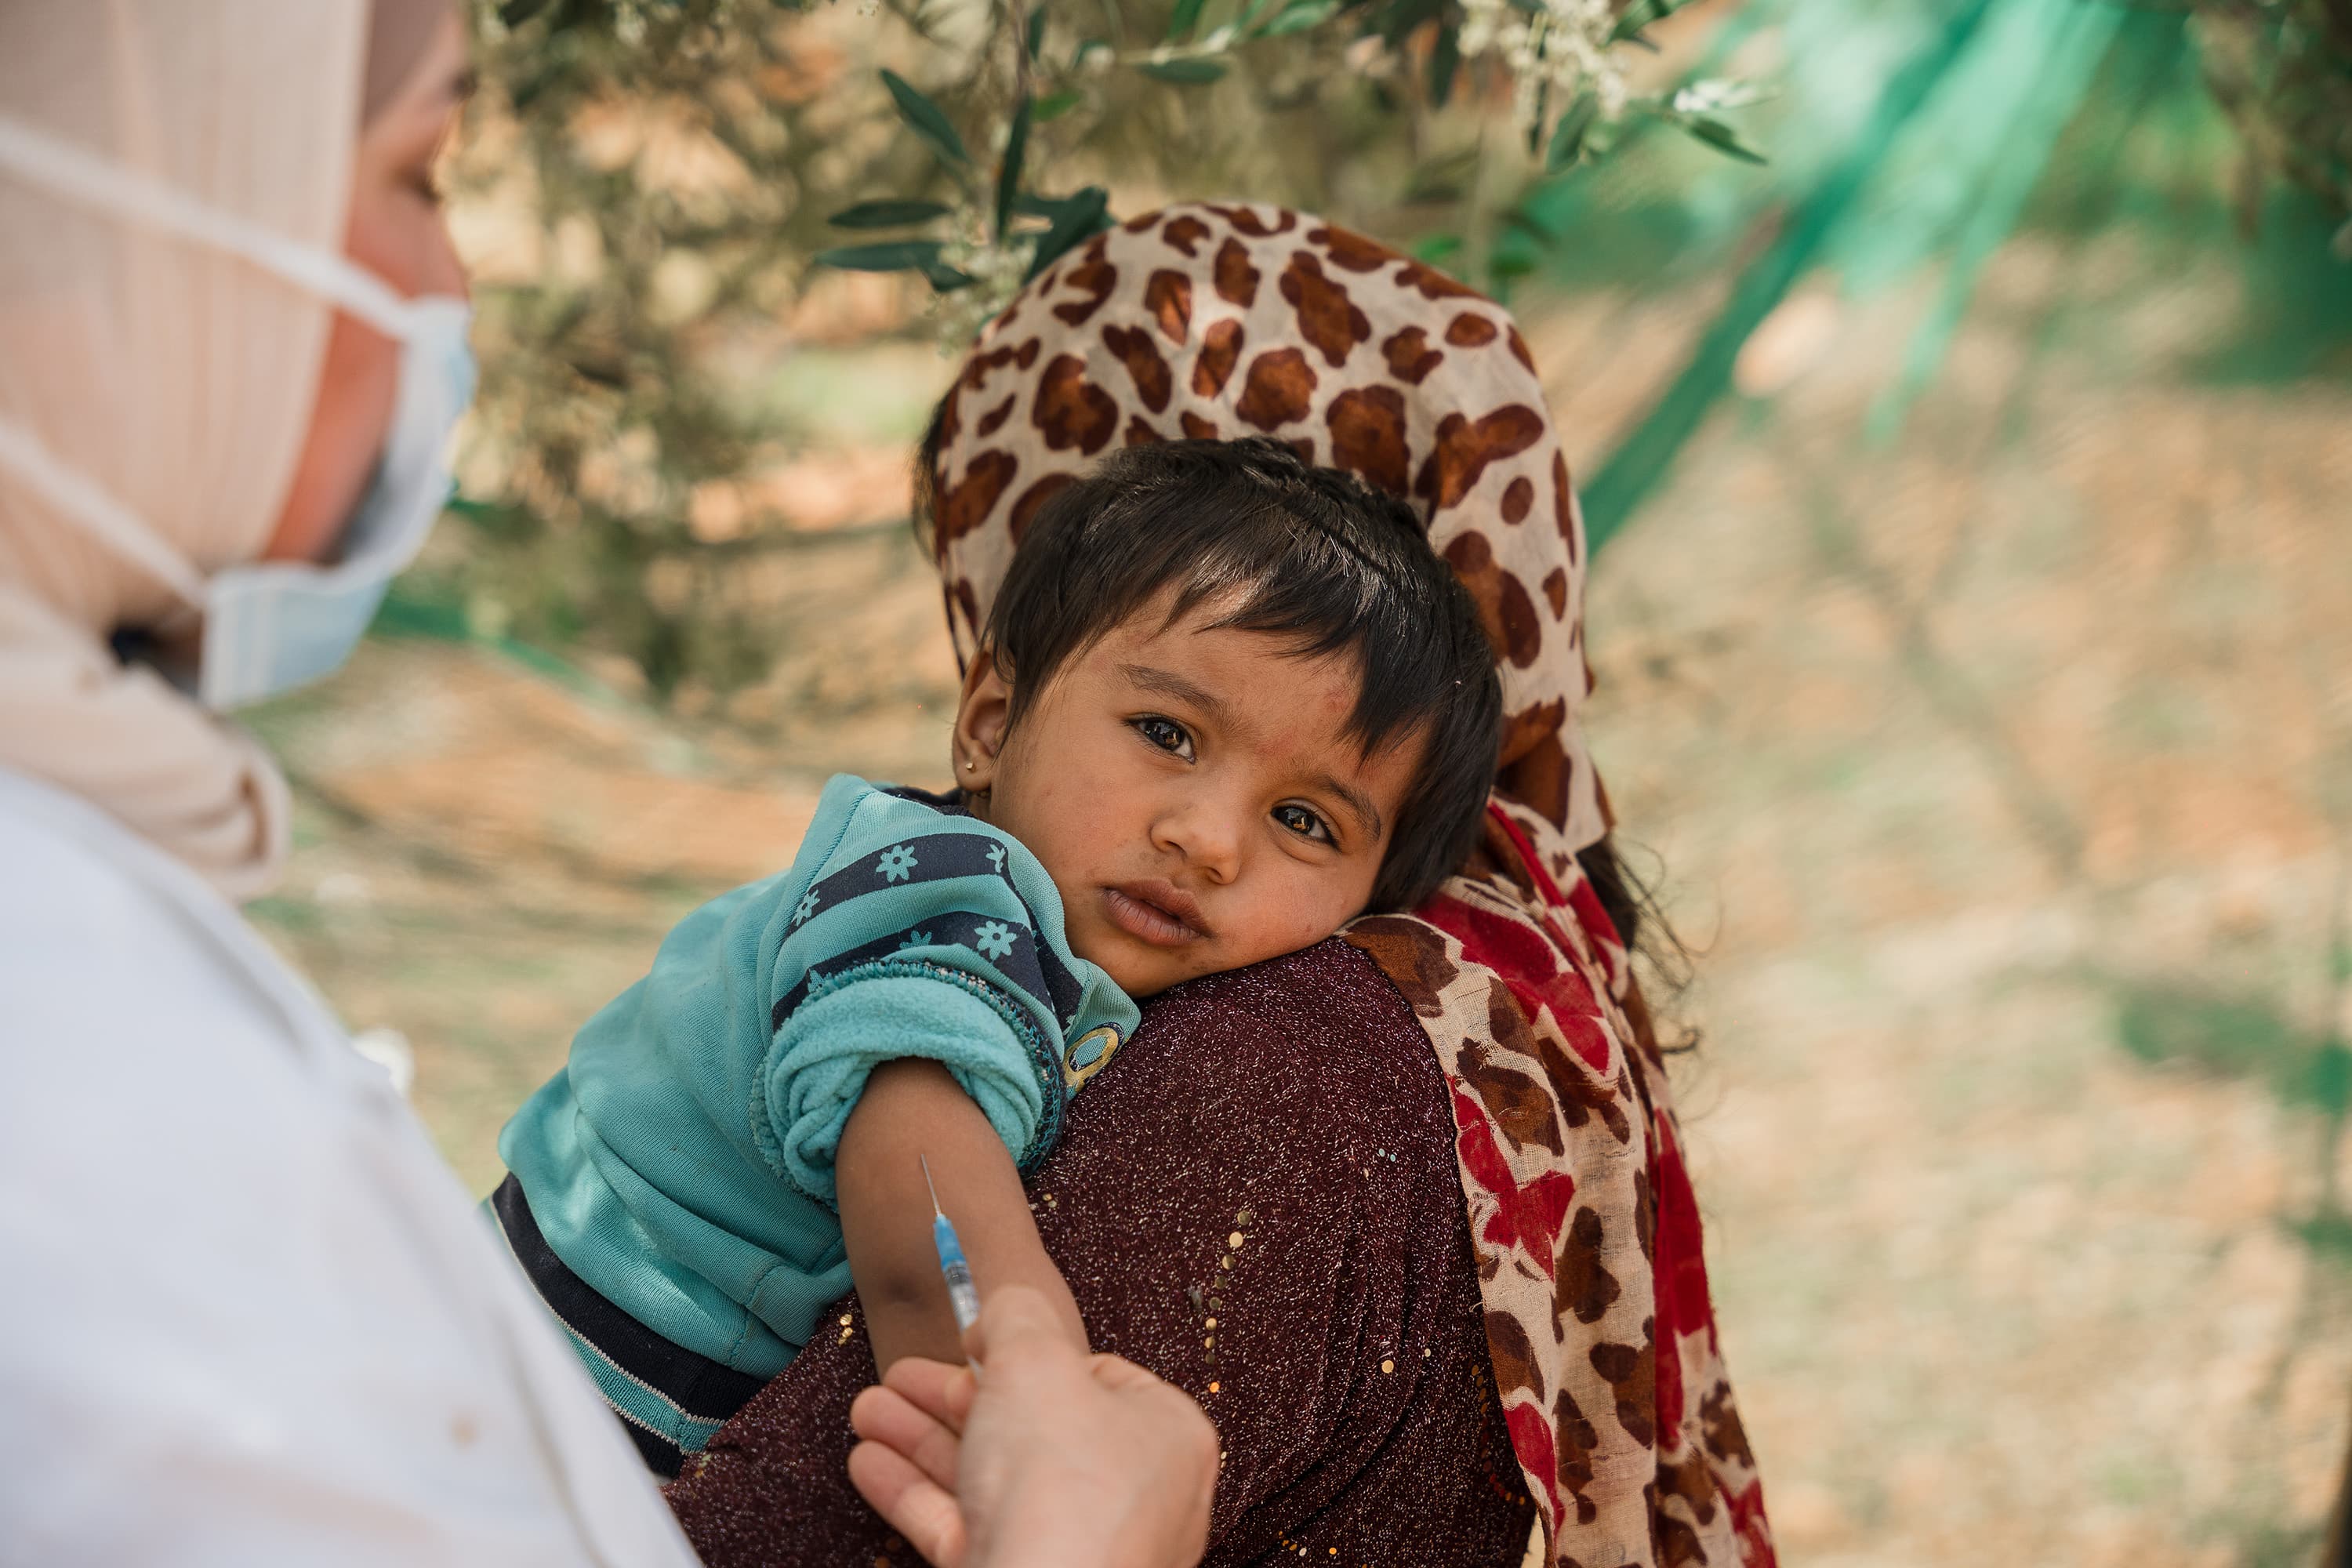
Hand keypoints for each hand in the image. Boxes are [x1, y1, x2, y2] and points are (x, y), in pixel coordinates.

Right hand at [847, 1286, 1217, 1567]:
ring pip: (990, 1476)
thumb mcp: (1035, 1360)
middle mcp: (1128, 1495)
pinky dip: (915, 1492)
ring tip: (865, 1409)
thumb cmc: (1061, 1487)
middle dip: (952, 1396)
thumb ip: (1015, 1316)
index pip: (1097, 1377)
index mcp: (1162, 1436)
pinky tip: (866, 1462)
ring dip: (920, 1437)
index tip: (972, 1341)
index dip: (1028, 1353)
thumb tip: (1002, 1312)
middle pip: (1030, 1425)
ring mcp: (1074, 1546)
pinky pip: (965, 1528)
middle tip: (897, 1375)